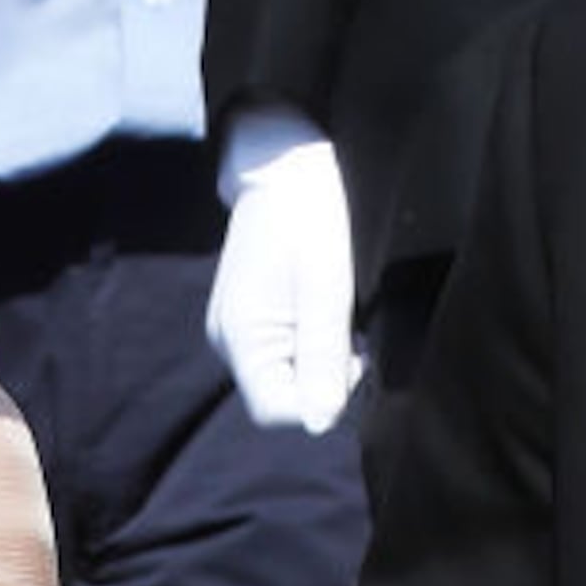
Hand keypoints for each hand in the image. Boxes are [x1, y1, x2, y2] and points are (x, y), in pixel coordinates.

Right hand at [206, 132, 359, 433]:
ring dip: (324, 356)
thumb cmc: (311, 213)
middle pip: (284, 396)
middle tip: (352, 328)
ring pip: (289, 376)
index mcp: (242, 336)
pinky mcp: (254, 318)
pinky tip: (328, 306)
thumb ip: (324, 356)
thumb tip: (322, 424)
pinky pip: (287, 353)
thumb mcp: (328, 285)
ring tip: (340, 308)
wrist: (289, 162)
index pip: (277, 411)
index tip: (355, 357)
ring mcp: (239, 331)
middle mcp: (231, 342)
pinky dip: (315, 341)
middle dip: (326, 375)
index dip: (322, 399)